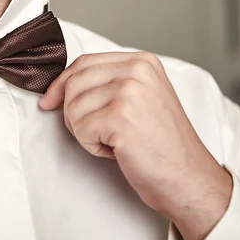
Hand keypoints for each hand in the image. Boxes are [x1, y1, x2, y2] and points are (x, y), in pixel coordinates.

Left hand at [39, 51, 232, 239]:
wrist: (188, 178)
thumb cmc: (162, 145)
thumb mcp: (139, 100)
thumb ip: (108, 84)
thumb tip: (61, 86)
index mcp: (142, 61)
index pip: (84, 62)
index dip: (62, 83)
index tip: (50, 101)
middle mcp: (137, 70)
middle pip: (74, 82)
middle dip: (74, 112)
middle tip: (99, 132)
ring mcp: (130, 91)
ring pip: (72, 106)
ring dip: (85, 131)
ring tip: (114, 141)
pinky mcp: (121, 116)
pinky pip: (81, 128)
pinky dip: (92, 146)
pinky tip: (116, 150)